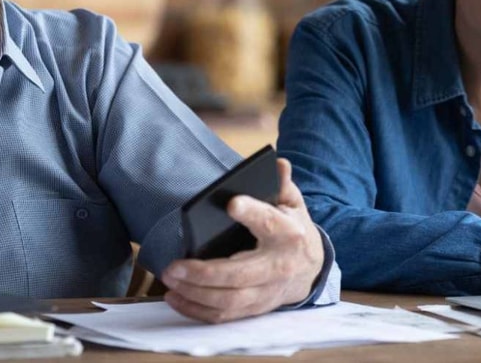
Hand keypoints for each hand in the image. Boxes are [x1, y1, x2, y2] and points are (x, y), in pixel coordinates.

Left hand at [161, 158, 324, 322]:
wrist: (310, 269)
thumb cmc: (292, 230)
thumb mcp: (293, 204)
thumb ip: (282, 185)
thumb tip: (278, 164)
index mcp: (288, 234)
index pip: (269, 223)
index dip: (252, 213)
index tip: (231, 203)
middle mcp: (278, 266)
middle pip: (240, 274)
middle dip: (204, 273)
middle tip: (174, 266)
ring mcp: (266, 292)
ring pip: (229, 301)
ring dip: (195, 294)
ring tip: (170, 279)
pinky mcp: (255, 308)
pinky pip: (224, 316)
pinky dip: (196, 310)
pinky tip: (175, 298)